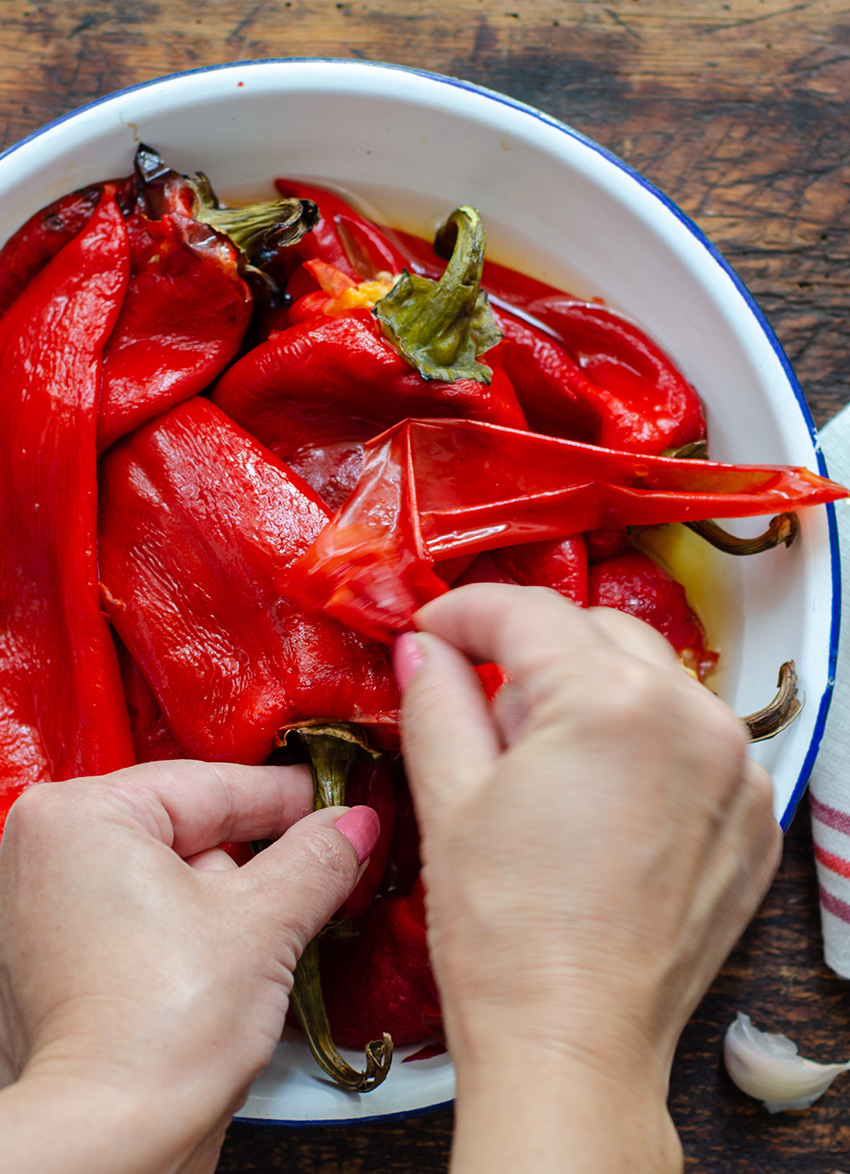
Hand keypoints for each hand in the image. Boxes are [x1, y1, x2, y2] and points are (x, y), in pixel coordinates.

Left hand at [0, 759, 378, 1173]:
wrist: (108, 1146)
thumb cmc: (157, 1032)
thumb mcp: (264, 921)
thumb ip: (316, 858)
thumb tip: (352, 823)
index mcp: (79, 816)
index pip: (209, 786)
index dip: (287, 796)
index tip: (338, 801)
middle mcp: (45, 853)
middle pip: (188, 830)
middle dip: (259, 853)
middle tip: (327, 858)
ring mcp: (41, 911)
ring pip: (168, 875)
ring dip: (230, 895)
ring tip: (279, 922)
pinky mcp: (53, 963)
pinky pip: (141, 917)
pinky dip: (191, 927)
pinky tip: (236, 953)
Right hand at [395, 583, 781, 1173]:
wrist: (574, 1046)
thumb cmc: (507, 936)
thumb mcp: (451, 800)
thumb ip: (436, 698)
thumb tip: (423, 647)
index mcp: (609, 701)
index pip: (528, 613)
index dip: (465, 611)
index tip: (434, 628)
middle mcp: (691, 717)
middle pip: (595, 633)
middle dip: (531, 652)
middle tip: (479, 705)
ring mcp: (733, 768)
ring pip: (649, 679)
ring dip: (591, 693)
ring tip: (541, 765)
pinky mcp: (750, 815)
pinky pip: (691, 737)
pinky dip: (642, 742)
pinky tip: (598, 799)